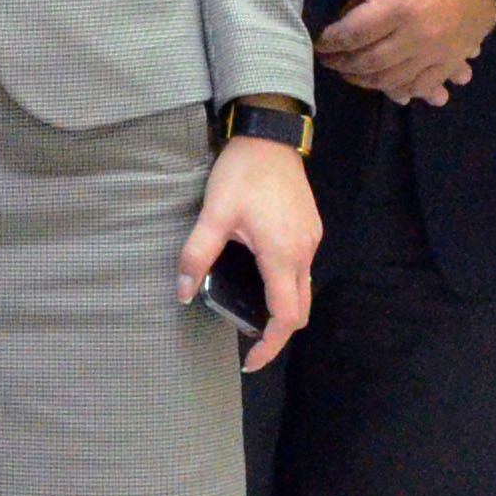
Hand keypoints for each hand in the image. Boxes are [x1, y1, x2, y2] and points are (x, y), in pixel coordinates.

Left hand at [178, 137, 319, 373]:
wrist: (269, 135)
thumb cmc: (243, 173)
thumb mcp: (213, 213)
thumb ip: (197, 255)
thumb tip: (183, 292)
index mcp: (282, 255)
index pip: (285, 317)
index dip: (270, 345)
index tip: (251, 360)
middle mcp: (304, 252)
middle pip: (300, 310)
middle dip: (277, 332)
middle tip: (249, 342)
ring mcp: (311, 239)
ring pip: (303, 289)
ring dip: (281, 307)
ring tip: (250, 311)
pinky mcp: (310, 228)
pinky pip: (302, 268)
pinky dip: (285, 284)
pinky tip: (260, 277)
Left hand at [318, 0, 495, 105]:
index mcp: (401, 4)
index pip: (354, 34)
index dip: (331, 41)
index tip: (319, 42)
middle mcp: (419, 35)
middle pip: (371, 62)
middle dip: (344, 64)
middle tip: (328, 60)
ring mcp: (440, 51)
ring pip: (394, 79)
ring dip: (367, 81)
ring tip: (350, 72)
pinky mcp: (455, 57)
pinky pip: (424, 84)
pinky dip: (402, 90)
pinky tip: (389, 87)